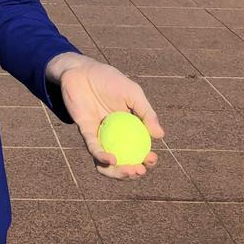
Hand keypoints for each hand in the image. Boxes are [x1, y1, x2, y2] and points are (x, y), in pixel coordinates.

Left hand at [58, 57, 163, 178]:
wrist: (82, 71)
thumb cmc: (109, 80)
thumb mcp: (133, 93)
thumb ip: (146, 112)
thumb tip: (160, 136)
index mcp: (129, 128)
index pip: (140, 150)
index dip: (147, 160)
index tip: (151, 159)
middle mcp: (114, 136)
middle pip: (125, 161)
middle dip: (134, 172)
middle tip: (141, 169)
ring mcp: (100, 136)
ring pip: (108, 163)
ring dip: (119, 173)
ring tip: (130, 170)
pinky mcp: (86, 132)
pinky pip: (94, 149)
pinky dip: (103, 157)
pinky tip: (112, 159)